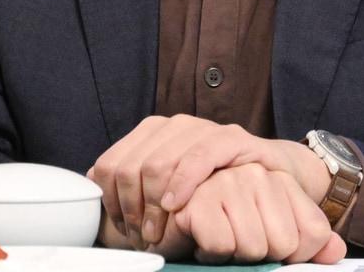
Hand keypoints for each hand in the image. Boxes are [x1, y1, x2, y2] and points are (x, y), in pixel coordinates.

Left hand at [88, 115, 329, 246]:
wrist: (273, 178)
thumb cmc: (217, 189)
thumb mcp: (170, 188)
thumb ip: (136, 186)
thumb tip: (89, 184)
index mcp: (153, 133)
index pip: (111, 163)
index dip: (111, 201)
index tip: (123, 228)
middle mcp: (175, 126)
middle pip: (131, 166)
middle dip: (132, 208)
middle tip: (143, 237)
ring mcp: (203, 130)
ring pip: (159, 161)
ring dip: (153, 205)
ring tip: (158, 232)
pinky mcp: (233, 139)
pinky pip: (200, 155)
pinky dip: (183, 182)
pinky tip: (176, 205)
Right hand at [171, 163, 345, 264]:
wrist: (179, 212)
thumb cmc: (230, 228)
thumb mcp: (279, 234)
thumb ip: (310, 243)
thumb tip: (335, 254)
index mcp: (284, 182)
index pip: (313, 232)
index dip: (295, 255)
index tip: (274, 253)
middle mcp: (259, 175)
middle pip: (284, 244)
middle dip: (261, 258)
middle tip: (239, 246)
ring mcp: (229, 181)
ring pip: (254, 247)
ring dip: (234, 258)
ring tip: (220, 242)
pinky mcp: (199, 196)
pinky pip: (221, 245)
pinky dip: (211, 254)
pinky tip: (200, 241)